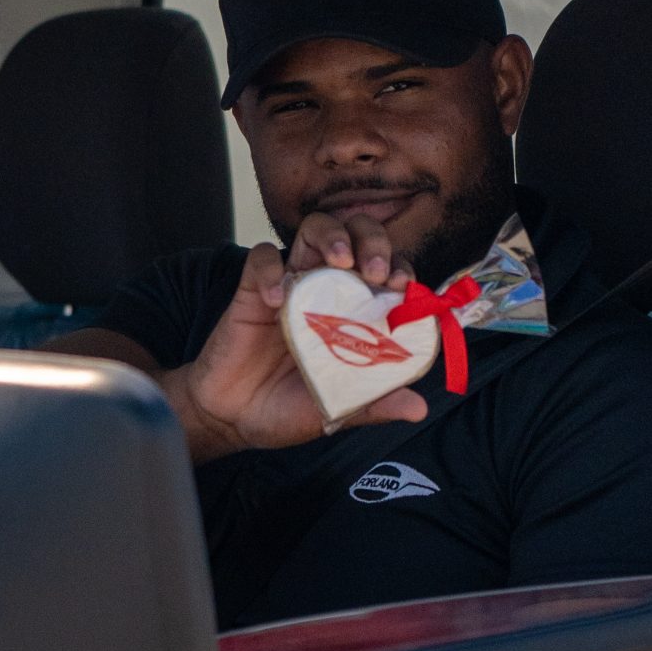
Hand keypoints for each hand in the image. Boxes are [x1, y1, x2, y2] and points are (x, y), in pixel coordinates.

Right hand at [162, 217, 426, 460]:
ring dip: (331, 236)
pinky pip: (260, 260)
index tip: (402, 286)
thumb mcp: (336, 409)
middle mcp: (326, 289)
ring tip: (339, 260)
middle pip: (355, 235)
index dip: (399, 267)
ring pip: (312, 231)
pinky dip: (270, 271)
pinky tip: (276, 301)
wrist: (233, 420)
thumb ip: (374, 404)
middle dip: (373, 241)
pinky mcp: (252, 290)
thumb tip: (418, 409)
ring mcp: (290, 285)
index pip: (386, 270)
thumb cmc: (288, 409)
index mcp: (354, 312)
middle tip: (375, 271)